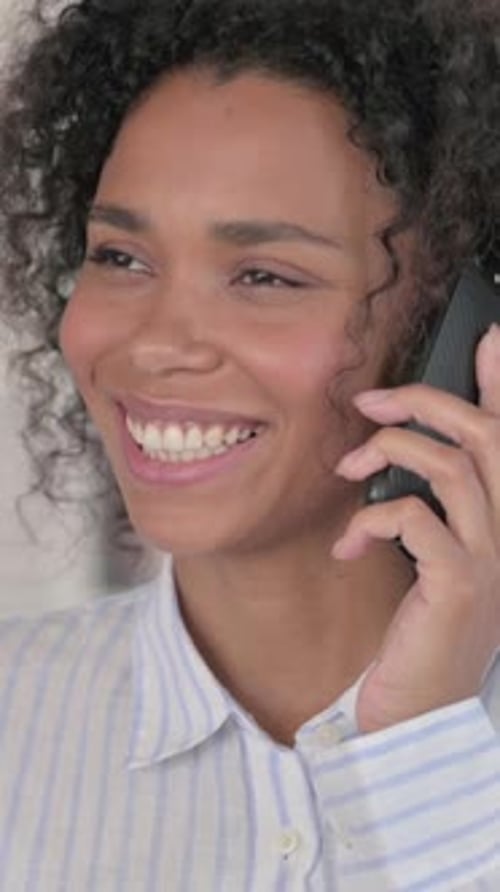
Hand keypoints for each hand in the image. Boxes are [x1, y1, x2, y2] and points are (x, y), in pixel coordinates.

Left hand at [333, 324, 499, 733]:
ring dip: (388, 454)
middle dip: (424, 402)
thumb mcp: (432, 555)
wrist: (420, 706)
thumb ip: (428, 501)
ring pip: (450, 467)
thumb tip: (393, 449)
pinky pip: (414, 519)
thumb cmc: (424, 625)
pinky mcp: (457, 582)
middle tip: (370, 401)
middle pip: (483, 435)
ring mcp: (489, 557)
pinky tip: (351, 545)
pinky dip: (373, 520)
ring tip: (348, 471)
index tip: (488, 336)